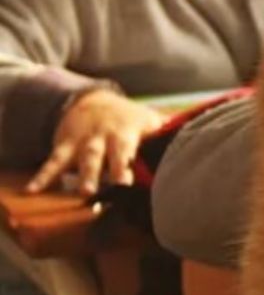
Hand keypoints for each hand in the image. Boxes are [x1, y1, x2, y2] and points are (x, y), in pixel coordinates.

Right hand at [27, 89, 165, 194]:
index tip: (144, 175)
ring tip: (84, 193)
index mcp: (129, 132)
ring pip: (84, 159)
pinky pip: (52, 163)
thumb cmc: (128, 118)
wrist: (91, 101)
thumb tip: (198, 136)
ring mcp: (84, 142)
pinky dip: (42, 176)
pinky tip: (34, 190)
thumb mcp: (149, 120)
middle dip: (115, 169)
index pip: (135, 146)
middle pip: (111, 154)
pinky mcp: (64, 146)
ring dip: (84, 175)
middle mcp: (106, 137)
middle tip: (119, 186)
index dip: (139, 158)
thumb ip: (169, 131)